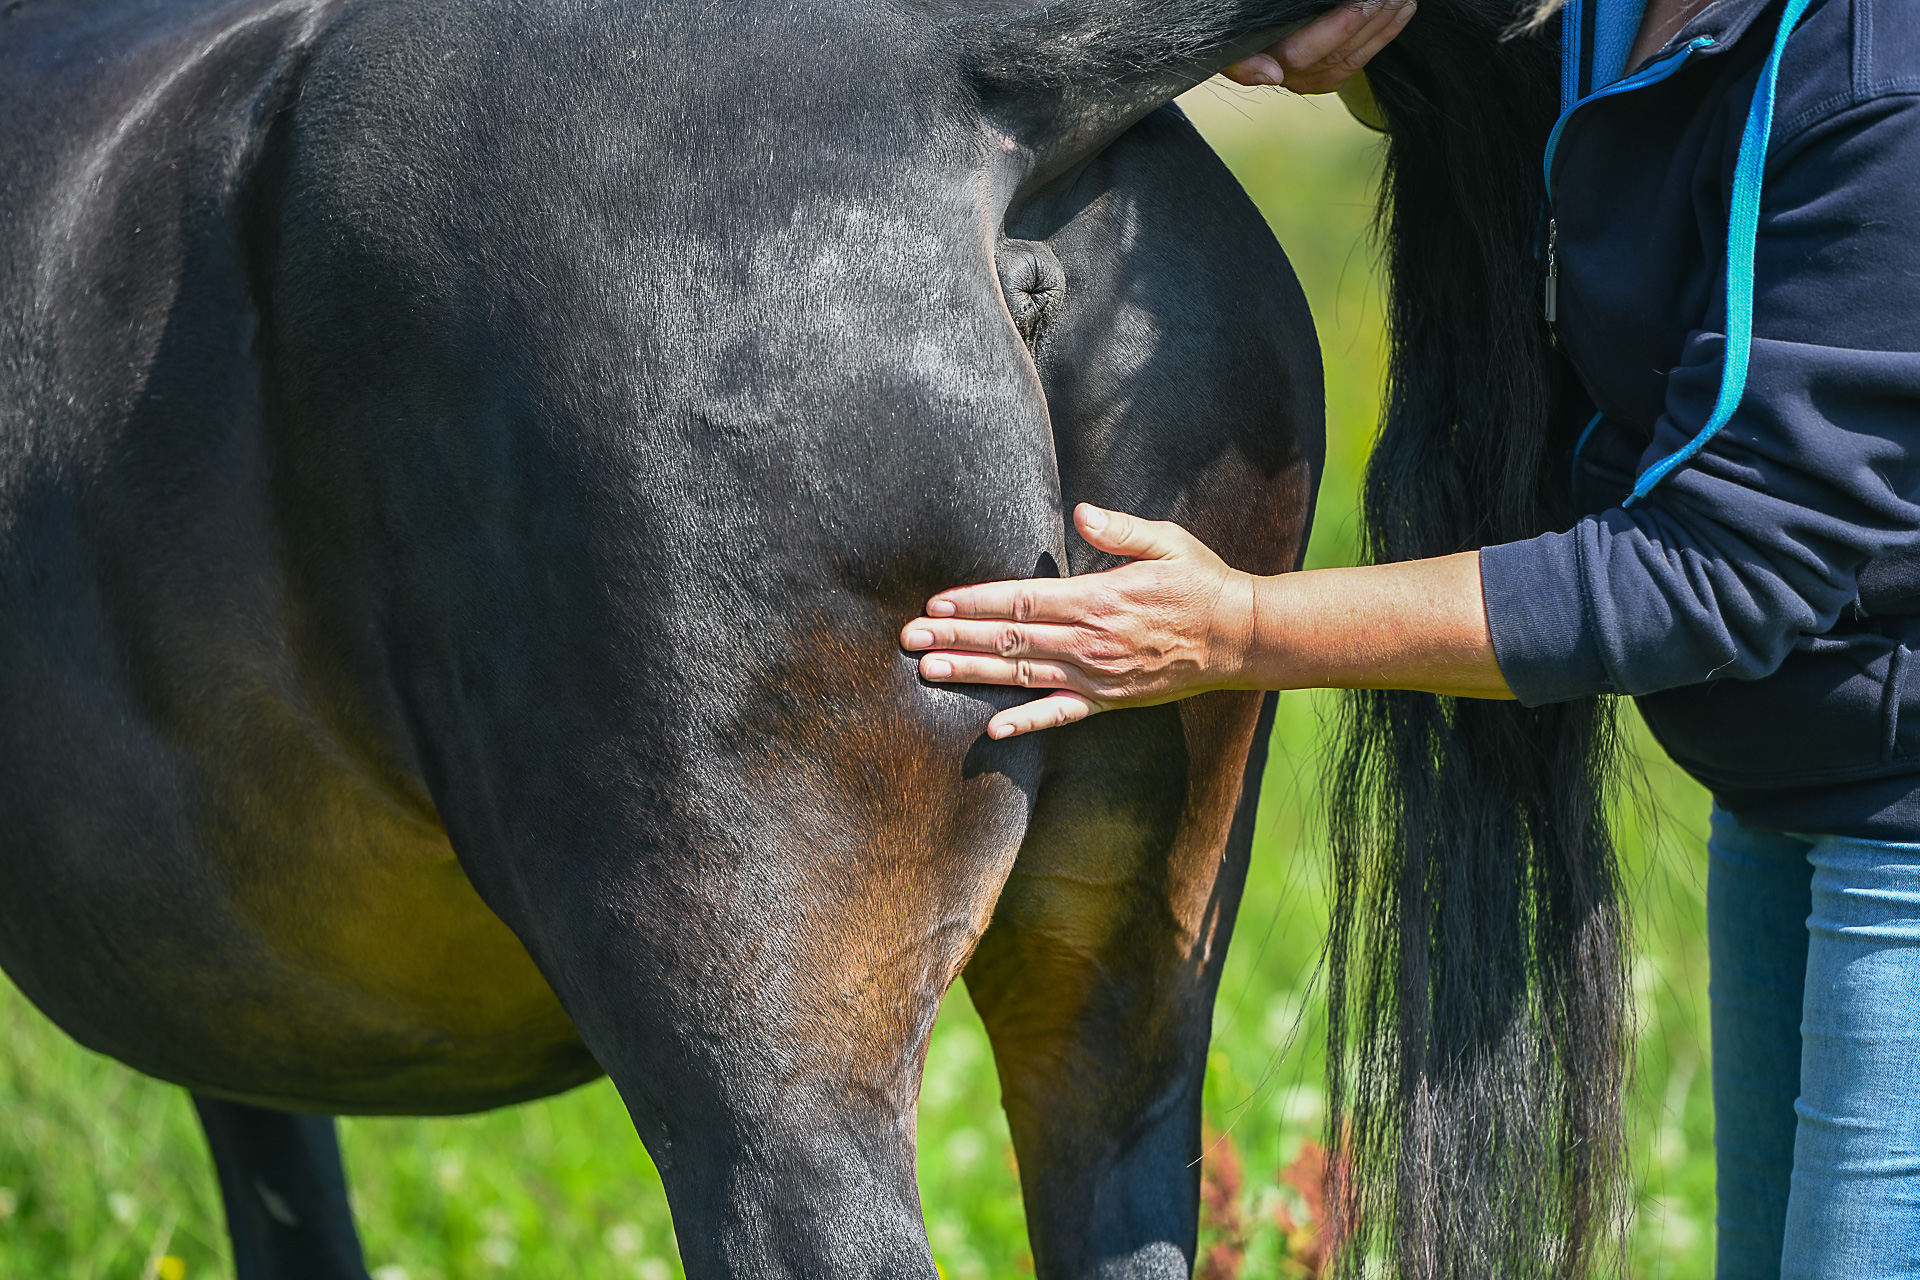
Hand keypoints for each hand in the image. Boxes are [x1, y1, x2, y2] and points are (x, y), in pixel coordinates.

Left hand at [901, 504, 1256, 739]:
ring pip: (1022, 674)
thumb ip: (1120, 529)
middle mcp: (1091, 640)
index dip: (975, 602)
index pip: (1022, 600)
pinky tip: (992, 728)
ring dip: (972, 672)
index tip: (937, 602)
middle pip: (1010, 638)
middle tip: (909, 637)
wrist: (1240, 637)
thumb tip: (1081, 513)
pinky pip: (1061, 714)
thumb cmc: (1200, 582)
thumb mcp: (1166, 542)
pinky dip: (1027, 722)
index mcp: (1098, 598)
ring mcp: (1097, 675)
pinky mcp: (1109, 700)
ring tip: (928, 670)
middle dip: (955, 636)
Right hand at [1223, 0, 1415, 94]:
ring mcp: (1303, 78)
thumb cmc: (1239, 27)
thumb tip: (1273, 76)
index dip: (1337, 29)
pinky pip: (1355, 64)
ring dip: (1382, 28)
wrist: (1243, 37)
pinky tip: (1400, 15)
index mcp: (1260, 61)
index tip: (1364, 2)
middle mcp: (1283, 76)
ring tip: (1403, 0)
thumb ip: (1243, 62)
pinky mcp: (1319, 78)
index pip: (1302, 51)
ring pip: (1349, 59)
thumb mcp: (1236, 46)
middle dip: (1367, 21)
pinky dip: (1382, 38)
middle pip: (1333, 54)